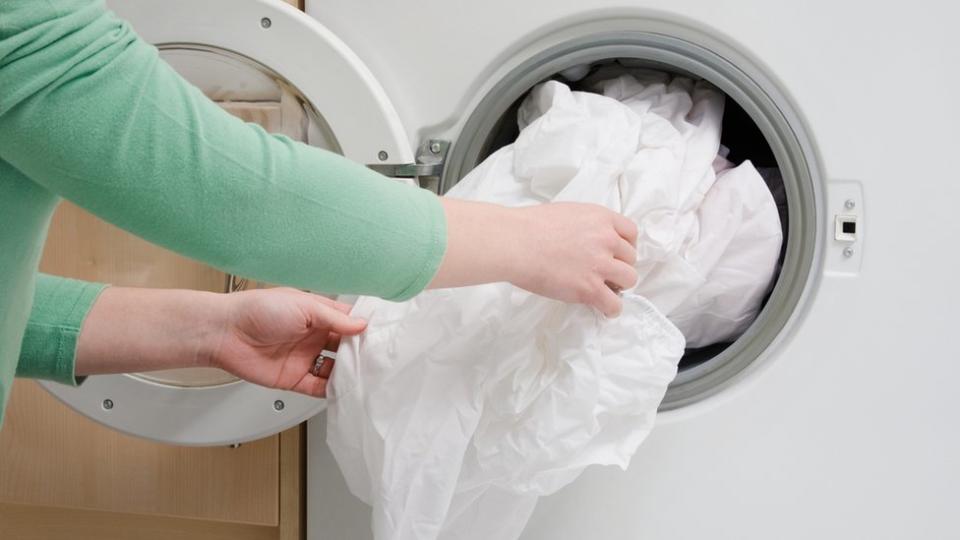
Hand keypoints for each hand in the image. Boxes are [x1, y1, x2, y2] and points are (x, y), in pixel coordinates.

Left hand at [211, 288, 366, 396]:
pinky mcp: (294, 378)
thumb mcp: (303, 306)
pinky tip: (343, 390)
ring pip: (335, 369)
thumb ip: (334, 319)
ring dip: (349, 373)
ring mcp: (304, 358)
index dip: (365, 329)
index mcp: (317, 315)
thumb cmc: (258, 310)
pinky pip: (318, 387)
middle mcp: (313, 336)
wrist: (225, 333)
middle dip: (361, 354)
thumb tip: (361, 325)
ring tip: (365, 377)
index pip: (349, 322)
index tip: (383, 336)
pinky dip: (332, 390)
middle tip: (379, 360)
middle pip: (346, 348)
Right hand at [508, 203, 638, 316]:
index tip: (616, 254)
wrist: (516, 242)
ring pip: (629, 280)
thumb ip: (585, 226)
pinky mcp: (590, 288)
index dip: (625, 246)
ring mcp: (600, 265)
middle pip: (631, 258)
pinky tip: (603, 308)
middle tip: (603, 273)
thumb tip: (584, 240)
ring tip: (603, 290)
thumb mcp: (567, 213)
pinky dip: (611, 308)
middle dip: (619, 266)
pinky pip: (614, 304)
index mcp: (601, 218)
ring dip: (618, 286)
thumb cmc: (530, 226)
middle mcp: (606, 239)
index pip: (631, 232)